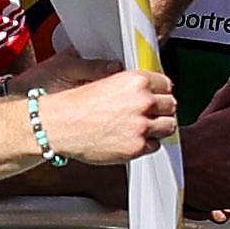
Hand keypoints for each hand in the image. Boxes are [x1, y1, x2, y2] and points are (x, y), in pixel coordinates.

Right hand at [33, 58, 180, 164]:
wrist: (58, 125)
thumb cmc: (75, 105)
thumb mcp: (106, 82)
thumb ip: (130, 85)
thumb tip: (146, 89)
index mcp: (136, 81)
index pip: (166, 84)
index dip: (161, 92)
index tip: (158, 96)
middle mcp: (142, 102)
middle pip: (171, 105)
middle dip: (163, 110)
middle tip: (152, 114)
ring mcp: (141, 126)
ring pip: (169, 127)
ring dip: (159, 127)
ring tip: (145, 127)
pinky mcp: (136, 147)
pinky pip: (155, 146)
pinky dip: (147, 144)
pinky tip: (133, 138)